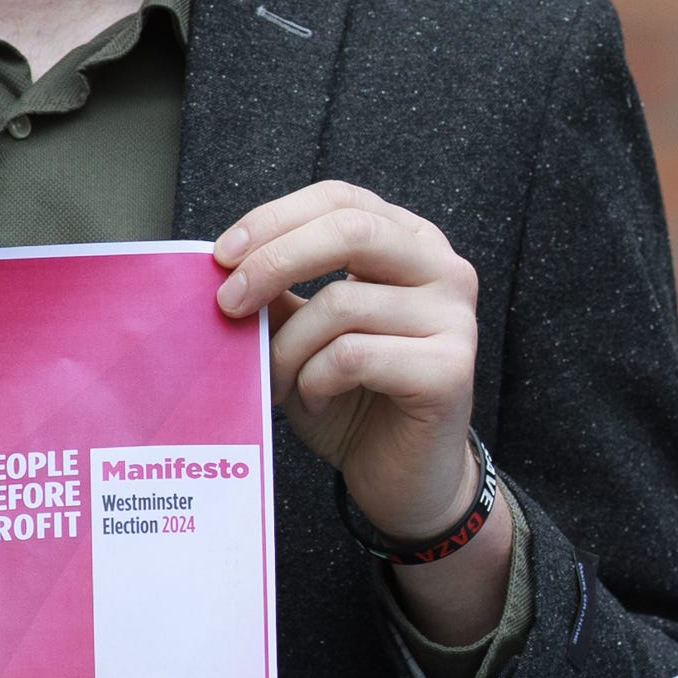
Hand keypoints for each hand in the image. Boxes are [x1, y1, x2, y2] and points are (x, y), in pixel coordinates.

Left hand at [213, 181, 514, 639]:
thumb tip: (222, 262)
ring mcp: (455, 318)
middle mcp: (443, 270)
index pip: (340, 198)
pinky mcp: (451, 370)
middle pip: (349, 230)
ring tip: (278, 380)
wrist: (404, 478)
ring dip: (289, 347)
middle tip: (228, 303)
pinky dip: (316, 380)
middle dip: (273, 261)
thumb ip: (279, 291)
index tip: (222, 256)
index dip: (275, 218)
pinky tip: (315, 399)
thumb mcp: (306, 333)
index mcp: (410, 244)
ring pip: (342, 303)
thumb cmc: (354, 400)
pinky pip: (355, 356)